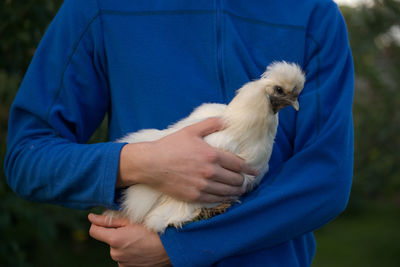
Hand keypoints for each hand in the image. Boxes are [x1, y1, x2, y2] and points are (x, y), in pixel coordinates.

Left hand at [88, 213, 170, 266]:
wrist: (171, 248)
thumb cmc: (154, 230)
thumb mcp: (132, 220)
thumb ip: (109, 219)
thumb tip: (91, 217)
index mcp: (114, 239)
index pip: (94, 231)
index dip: (98, 224)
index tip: (106, 220)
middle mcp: (115, 254)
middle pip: (108, 240)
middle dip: (117, 233)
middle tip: (134, 230)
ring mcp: (122, 263)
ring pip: (117, 249)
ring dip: (124, 243)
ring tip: (140, 240)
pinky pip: (124, 257)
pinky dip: (130, 252)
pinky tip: (141, 248)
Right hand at [117, 118, 256, 202]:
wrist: (151, 164)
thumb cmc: (170, 145)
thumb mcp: (191, 130)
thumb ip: (211, 123)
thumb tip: (226, 119)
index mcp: (212, 155)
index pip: (238, 164)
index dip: (249, 169)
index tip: (254, 171)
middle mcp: (210, 172)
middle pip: (235, 180)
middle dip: (243, 180)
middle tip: (246, 180)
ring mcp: (202, 186)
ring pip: (228, 192)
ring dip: (237, 191)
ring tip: (240, 190)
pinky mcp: (194, 196)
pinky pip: (215, 200)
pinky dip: (225, 199)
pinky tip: (228, 198)